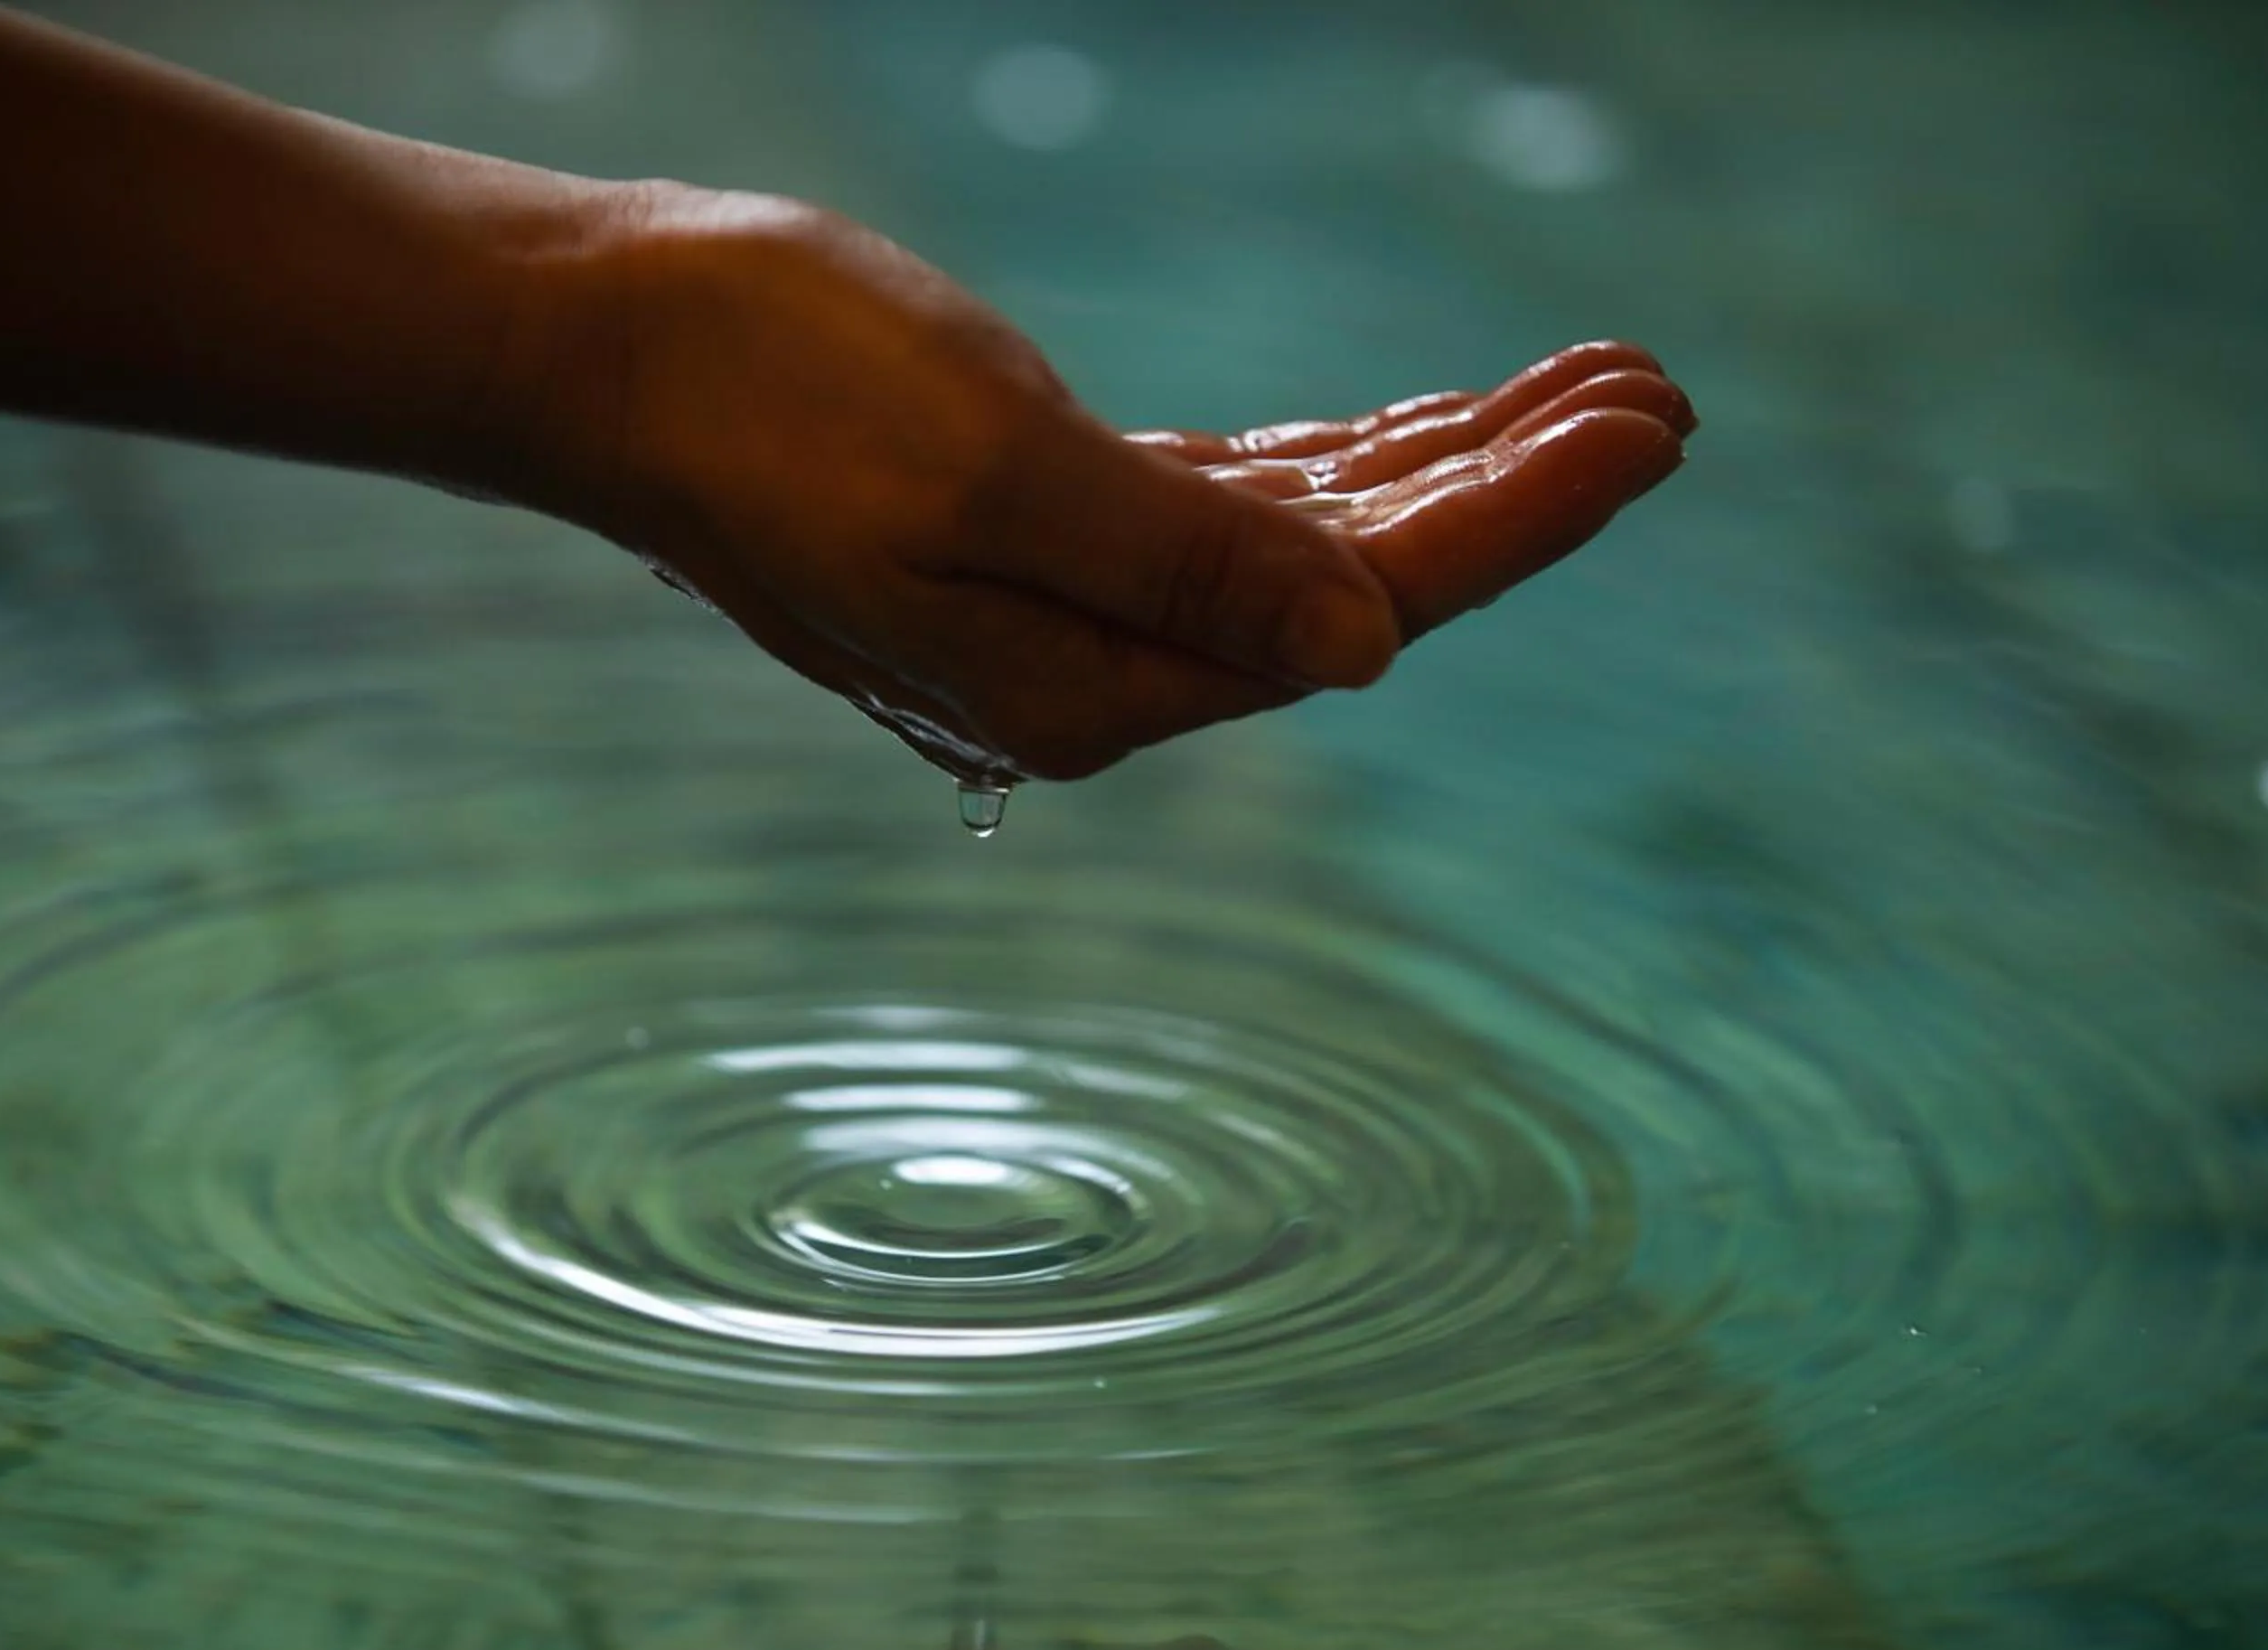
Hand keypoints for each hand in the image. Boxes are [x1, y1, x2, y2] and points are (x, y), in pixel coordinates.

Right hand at [518, 183, 1690, 780]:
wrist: (606, 348)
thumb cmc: (771, 393)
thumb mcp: (993, 472)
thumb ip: (1188, 562)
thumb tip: (1369, 647)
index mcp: (1093, 683)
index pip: (1362, 605)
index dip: (1518, 517)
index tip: (1646, 428)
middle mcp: (1097, 671)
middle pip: (1361, 581)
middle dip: (1514, 484)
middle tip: (1662, 392)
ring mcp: (1071, 608)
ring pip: (1309, 536)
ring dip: (1442, 459)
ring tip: (1588, 382)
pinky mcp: (1045, 531)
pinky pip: (1234, 505)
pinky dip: (1335, 459)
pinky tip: (1420, 420)